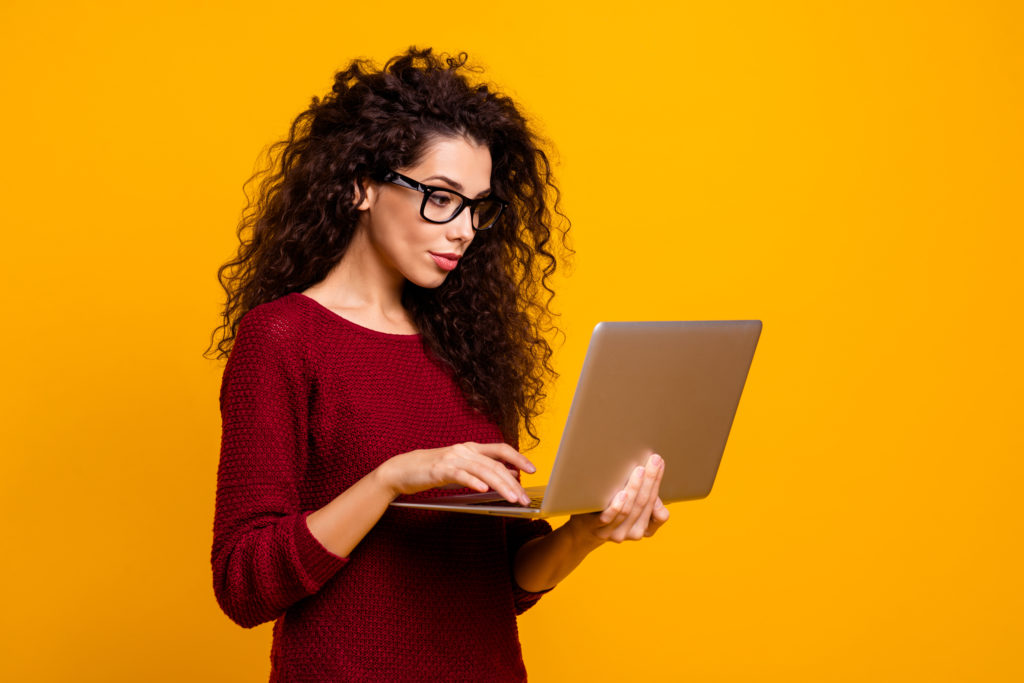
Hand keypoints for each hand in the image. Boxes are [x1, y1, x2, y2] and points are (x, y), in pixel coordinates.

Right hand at [376, 442, 535, 505]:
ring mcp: (453, 458)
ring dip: (500, 486)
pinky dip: (474, 482)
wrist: (402, 469)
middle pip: (495, 464)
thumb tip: (511, 474)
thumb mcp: (463, 467)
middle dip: (513, 482)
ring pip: (483, 470)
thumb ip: (484, 468)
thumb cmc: (434, 470)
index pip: (501, 449)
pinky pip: (461, 475)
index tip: (533, 469)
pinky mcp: (440, 470)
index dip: (519, 458)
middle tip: (524, 499)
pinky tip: (484, 491)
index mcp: (472, 448)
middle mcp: (465, 450)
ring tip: (512, 499)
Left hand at [568, 453, 669, 543]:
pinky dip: (617, 506)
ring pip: (628, 510)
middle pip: (643, 504)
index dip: (658, 484)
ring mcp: (613, 532)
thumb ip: (647, 502)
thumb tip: (656, 493)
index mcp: (644, 529)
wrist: (583, 531)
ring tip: (640, 470)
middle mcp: (631, 534)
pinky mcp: (595, 527)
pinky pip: (608, 518)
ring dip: (635, 488)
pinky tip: (622, 493)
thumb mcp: (633, 510)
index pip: (657, 509)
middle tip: (654, 460)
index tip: (659, 463)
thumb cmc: (612, 512)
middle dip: (650, 481)